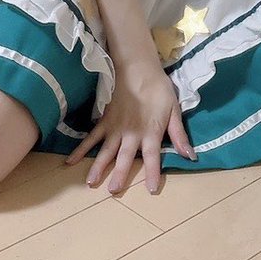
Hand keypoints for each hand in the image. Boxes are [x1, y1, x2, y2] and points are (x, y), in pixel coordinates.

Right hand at [65, 60, 196, 194]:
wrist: (139, 67)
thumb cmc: (159, 89)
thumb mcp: (174, 110)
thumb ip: (179, 134)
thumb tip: (189, 155)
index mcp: (151, 132)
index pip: (152, 157)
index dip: (152, 173)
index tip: (150, 190)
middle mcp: (132, 133)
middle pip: (125, 157)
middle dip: (120, 175)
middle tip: (113, 191)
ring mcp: (116, 128)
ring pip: (106, 150)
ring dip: (98, 166)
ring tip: (90, 183)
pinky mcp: (105, 121)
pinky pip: (92, 137)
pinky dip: (81, 149)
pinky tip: (70, 161)